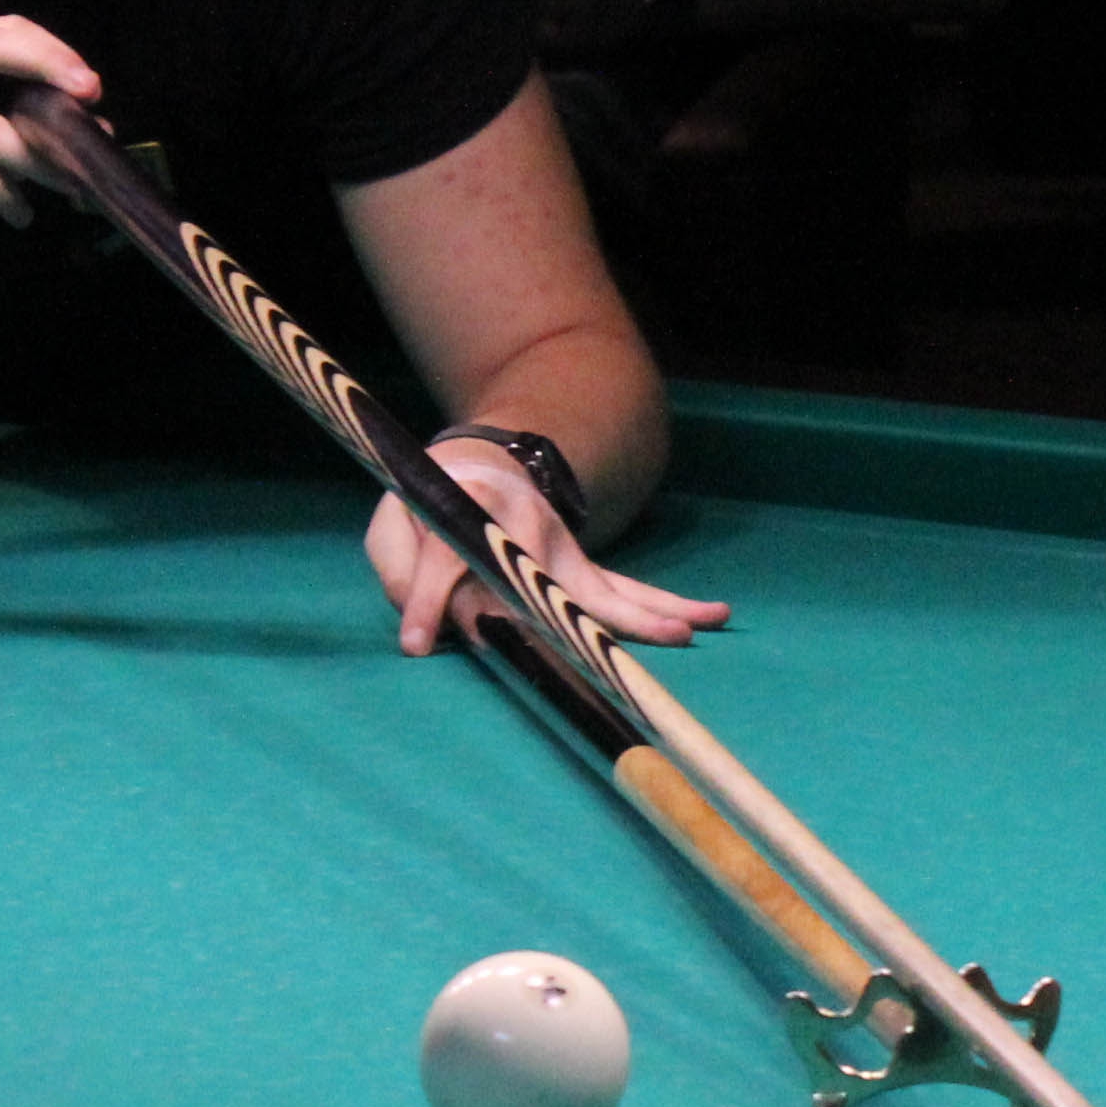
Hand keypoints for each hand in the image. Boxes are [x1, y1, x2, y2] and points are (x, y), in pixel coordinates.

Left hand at [366, 441, 728, 658]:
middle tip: (585, 646)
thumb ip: (400, 574)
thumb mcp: (393, 526)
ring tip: (686, 633)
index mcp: (469, 510)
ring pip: (605, 589)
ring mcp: (561, 549)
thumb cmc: (433, 499)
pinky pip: (626, 589)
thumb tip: (430, 635)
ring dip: (648, 612)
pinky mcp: (579, 566)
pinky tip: (712, 615)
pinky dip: (664, 604)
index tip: (417, 643)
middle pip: (541, 582)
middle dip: (558, 615)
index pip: (447, 562)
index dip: (428, 601)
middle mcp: (525, 529)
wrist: (484, 460)